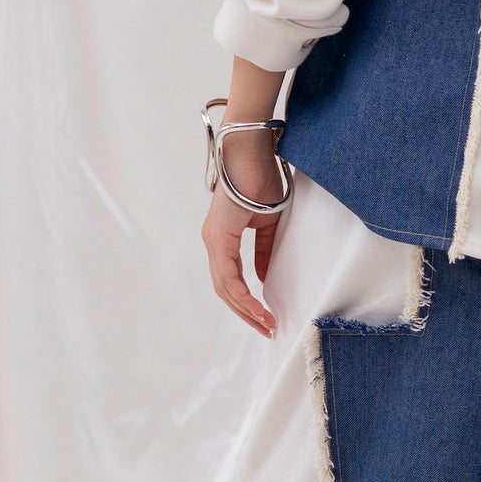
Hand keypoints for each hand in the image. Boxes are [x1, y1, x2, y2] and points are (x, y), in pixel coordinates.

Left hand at [203, 60, 288, 336]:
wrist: (251, 152)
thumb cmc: (260, 178)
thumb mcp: (267, 222)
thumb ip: (264, 250)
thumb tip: (262, 276)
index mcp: (223, 238)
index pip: (231, 279)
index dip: (247, 301)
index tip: (267, 317)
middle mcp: (213, 242)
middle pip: (225, 290)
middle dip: (246, 313)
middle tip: (267, 329)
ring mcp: (213, 240)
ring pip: (224, 287)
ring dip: (245, 309)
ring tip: (266, 324)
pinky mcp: (218, 236)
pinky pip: (228, 275)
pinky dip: (242, 294)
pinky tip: (256, 306)